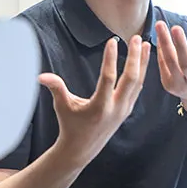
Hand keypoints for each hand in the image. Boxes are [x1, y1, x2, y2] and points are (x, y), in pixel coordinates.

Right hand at [38, 35, 150, 164]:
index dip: (110, 59)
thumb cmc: (70, 126)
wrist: (82, 149)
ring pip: (138, 83)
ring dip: (143, 63)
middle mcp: (115, 108)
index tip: (113, 41)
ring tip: (145, 44)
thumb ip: (56, 88)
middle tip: (136, 38)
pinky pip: (137, 88)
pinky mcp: (126, 110)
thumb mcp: (62, 107)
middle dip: (135, 58)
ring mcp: (124, 110)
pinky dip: (141, 73)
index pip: (108, 78)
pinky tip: (143, 61)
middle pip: (131, 79)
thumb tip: (41, 76)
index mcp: (100, 107)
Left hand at [155, 23, 186, 111]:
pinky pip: (162, 64)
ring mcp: (180, 86)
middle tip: (176, 27)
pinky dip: (160, 48)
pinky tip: (159, 32)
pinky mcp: (167, 84)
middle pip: (186, 64)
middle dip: (180, 45)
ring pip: (171, 63)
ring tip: (161, 25)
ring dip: (165, 43)